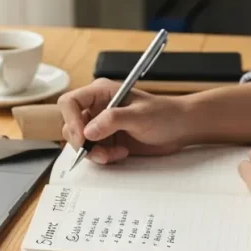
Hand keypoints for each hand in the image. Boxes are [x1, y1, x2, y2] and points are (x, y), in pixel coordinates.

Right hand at [57, 78, 189, 163]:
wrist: (180, 128)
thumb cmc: (165, 114)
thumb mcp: (140, 115)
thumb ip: (113, 120)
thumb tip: (88, 131)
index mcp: (101, 93)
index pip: (70, 102)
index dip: (71, 120)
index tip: (82, 138)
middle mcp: (97, 108)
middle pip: (71, 125)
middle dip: (83, 143)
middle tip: (100, 153)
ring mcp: (101, 125)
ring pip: (80, 142)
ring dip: (94, 153)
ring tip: (115, 154)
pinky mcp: (107, 140)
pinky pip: (93, 152)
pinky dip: (103, 157)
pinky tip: (122, 153)